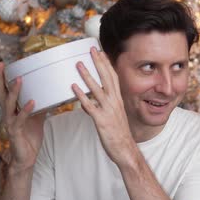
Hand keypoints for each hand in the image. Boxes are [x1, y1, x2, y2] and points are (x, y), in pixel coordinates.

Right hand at [0, 62, 45, 173]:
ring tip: (19, 79)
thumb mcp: (37, 118)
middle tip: (2, 65)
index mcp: (11, 110)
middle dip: (0, 79)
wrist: (26, 158)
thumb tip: (52, 94)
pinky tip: (32, 102)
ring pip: (9, 104)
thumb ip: (41, 106)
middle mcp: (8, 114)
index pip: (4, 91)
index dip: (2, 78)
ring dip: (14, 91)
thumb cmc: (30, 137)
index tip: (3, 64)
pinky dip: (26, 110)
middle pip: (1, 93)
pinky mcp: (16, 132)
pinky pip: (20, 119)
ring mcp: (10, 123)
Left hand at [72, 48, 134, 165]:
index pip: (113, 78)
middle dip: (99, 63)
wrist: (125, 150)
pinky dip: (81, 96)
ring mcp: (108, 111)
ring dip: (87, 75)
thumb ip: (101, 108)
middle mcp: (114, 103)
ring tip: (78, 64)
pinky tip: (73, 87)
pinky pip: (90, 106)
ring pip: (96, 89)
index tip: (101, 53)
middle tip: (91, 50)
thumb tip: (88, 103)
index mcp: (118, 100)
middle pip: (106, 78)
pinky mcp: (101, 120)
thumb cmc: (119, 135)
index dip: (107, 64)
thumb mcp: (113, 117)